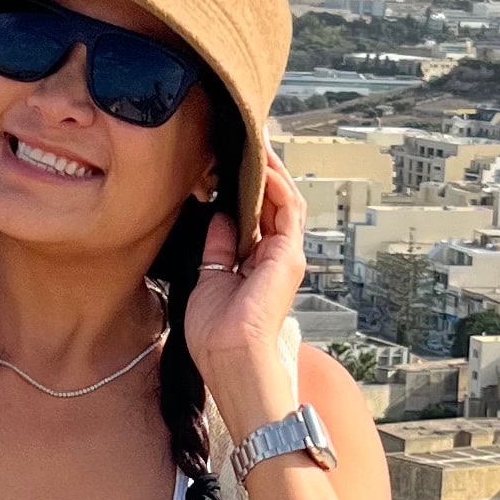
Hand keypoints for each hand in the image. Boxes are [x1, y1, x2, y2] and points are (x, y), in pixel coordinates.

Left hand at [186, 150, 307, 442]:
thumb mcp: (209, 278)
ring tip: (259, 144)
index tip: (231, 163)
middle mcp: (275, 259)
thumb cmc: (217, 334)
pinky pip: (288, 212)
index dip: (247, 190)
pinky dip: (276, 187)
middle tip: (251, 142)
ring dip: (273, 172)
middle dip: (263, 174)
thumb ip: (218, 248)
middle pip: (274, 205)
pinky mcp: (289, 256)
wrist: (231, 357)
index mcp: (256, 266)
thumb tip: (219, 216)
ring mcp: (286, 257)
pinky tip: (263, 166)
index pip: (257, 218)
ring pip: (286, 203)